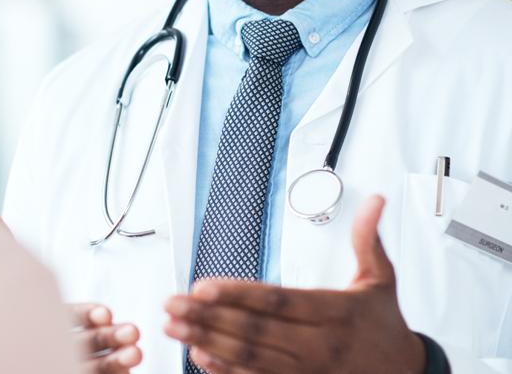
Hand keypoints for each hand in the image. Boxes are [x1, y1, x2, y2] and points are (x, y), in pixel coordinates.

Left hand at [0, 216, 141, 371]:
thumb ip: (1, 254)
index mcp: (37, 318)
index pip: (72, 315)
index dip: (91, 313)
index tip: (106, 312)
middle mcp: (48, 343)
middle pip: (90, 339)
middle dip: (114, 334)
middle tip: (133, 332)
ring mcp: (56, 360)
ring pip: (95, 361)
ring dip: (118, 356)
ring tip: (135, 353)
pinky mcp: (62, 372)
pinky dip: (113, 373)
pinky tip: (126, 370)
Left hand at [163, 195, 425, 372]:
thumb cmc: (385, 325)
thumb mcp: (381, 280)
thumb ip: (368, 239)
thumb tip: (374, 199)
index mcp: (334, 313)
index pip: (277, 301)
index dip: (237, 294)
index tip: (201, 285)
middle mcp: (318, 345)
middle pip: (255, 331)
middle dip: (208, 317)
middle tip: (171, 304)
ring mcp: (308, 372)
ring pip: (250, 359)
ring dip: (207, 342)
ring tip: (174, 327)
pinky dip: (226, 371)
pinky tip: (199, 357)